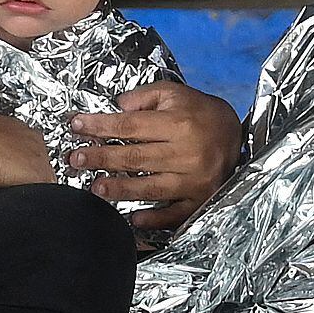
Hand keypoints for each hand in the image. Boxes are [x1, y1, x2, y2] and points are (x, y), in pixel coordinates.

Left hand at [66, 81, 242, 236]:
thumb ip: (144, 97)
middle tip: (76, 159)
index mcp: (179, 122)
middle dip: (102, 157)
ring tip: (95, 187)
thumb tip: (116, 107)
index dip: (101, 126)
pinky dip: (154, 218)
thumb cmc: (200, 113)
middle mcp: (188, 152)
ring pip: (151, 187)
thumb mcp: (175, 93)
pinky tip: (133, 219)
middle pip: (136, 157)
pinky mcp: (201, 199)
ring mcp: (195, 179)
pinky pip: (175, 213)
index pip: (131, 125)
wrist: (237, 135)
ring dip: (120, 189)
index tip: (76, 126)